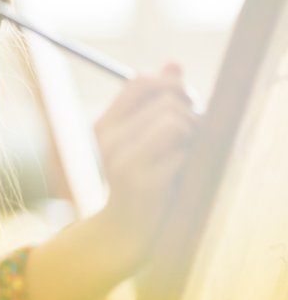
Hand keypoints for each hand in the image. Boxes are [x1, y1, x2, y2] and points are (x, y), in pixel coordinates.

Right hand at [94, 62, 198, 263]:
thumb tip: (173, 64)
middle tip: (192, 137)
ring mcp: (120, 160)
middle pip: (167, 100)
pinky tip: (180, 177)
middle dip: (191, 114)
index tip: (184, 104)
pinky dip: (190, 161)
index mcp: (104, 126)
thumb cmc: (142, 183)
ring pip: (176, 121)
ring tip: (188, 156)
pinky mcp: (139, 181)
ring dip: (194, 137)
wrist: (125, 234)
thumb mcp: (144, 139)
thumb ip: (156, 103)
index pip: (141, 81)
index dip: (171, 85)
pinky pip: (181, 152)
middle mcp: (106, 139)